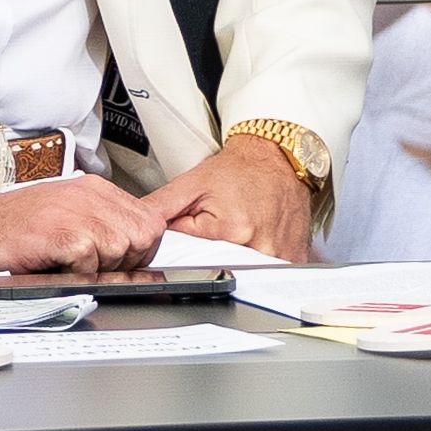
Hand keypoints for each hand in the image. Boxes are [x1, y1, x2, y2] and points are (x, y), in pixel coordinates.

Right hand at [0, 164, 160, 276]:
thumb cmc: (9, 230)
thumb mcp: (64, 217)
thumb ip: (101, 227)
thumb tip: (137, 252)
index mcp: (95, 190)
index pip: (150, 221)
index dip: (141, 250)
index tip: (123, 262)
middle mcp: (90, 195)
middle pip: (144, 238)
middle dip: (125, 261)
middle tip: (88, 267)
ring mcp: (76, 211)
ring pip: (121, 251)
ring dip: (97, 268)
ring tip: (64, 264)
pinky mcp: (61, 232)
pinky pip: (91, 263)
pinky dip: (74, 273)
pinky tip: (50, 264)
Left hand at [150, 135, 318, 263]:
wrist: (279, 157)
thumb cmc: (240, 169)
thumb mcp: (192, 183)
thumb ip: (159, 207)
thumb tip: (136, 229)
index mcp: (230, 229)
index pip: (189, 256)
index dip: (185, 243)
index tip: (193, 231)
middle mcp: (257, 247)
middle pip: (217, 267)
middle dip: (209, 254)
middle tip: (220, 227)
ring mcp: (279, 256)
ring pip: (243, 272)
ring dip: (235, 259)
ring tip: (240, 232)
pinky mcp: (293, 258)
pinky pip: (270, 273)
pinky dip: (261, 263)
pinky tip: (260, 239)